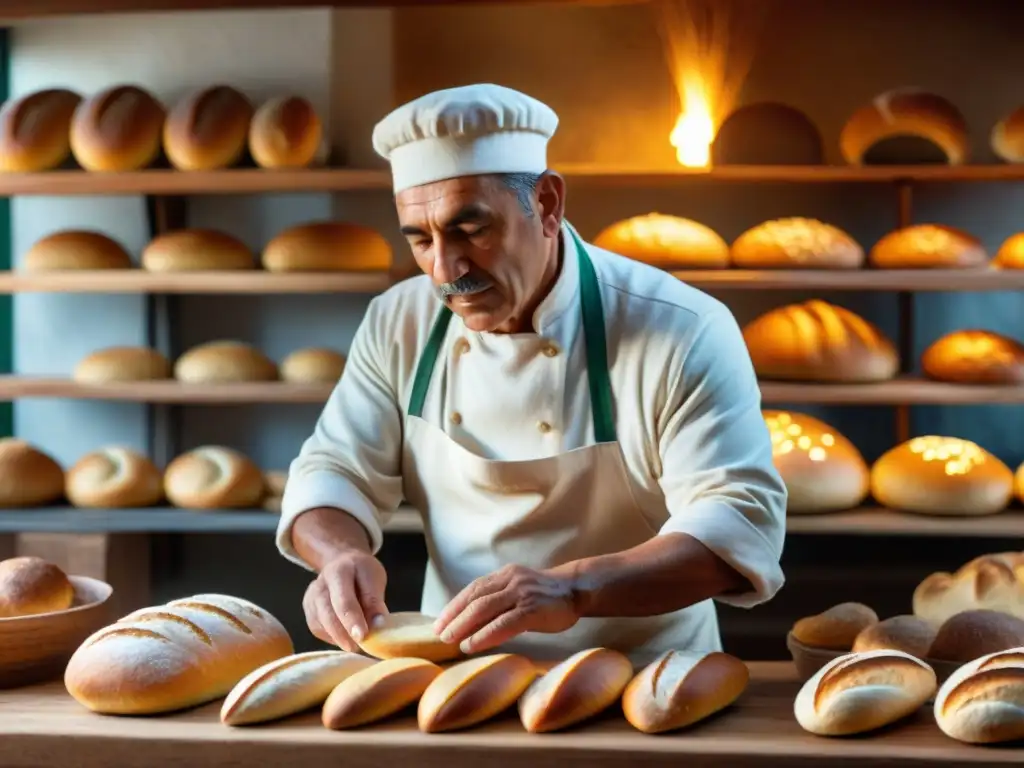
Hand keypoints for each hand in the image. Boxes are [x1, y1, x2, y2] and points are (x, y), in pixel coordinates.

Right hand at [302, 546, 387, 651]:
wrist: (342, 562)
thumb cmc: (362, 573)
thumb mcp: (374, 578)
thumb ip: (375, 600)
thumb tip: (379, 625)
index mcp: (339, 571)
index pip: (343, 599)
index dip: (352, 620)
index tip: (363, 636)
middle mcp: (319, 584)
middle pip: (327, 614)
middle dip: (343, 633)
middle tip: (359, 647)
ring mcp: (310, 597)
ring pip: (319, 624)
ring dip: (338, 638)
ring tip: (356, 644)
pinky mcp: (308, 610)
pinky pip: (317, 629)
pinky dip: (331, 637)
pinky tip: (345, 638)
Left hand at [433, 564, 579, 654]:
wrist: (577, 589)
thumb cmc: (545, 596)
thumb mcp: (519, 591)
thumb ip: (499, 601)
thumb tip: (471, 622)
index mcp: (505, 575)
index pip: (473, 589)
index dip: (454, 606)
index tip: (439, 623)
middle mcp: (510, 580)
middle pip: (475, 599)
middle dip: (454, 618)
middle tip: (439, 635)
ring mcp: (522, 594)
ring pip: (485, 608)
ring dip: (464, 626)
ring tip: (451, 641)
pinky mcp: (533, 609)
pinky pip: (504, 622)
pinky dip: (485, 634)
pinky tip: (472, 645)